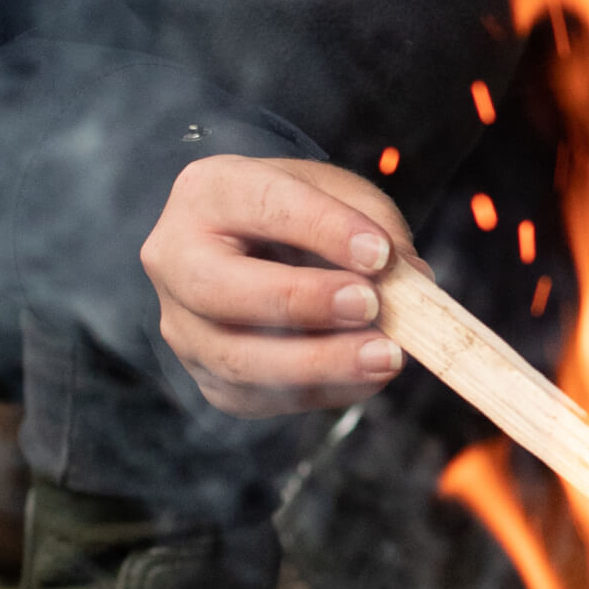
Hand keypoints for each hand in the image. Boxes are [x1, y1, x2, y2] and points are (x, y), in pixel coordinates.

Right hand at [140, 154, 428, 417]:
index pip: (264, 207)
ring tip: (386, 356)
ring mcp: (182, 324)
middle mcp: (176, 258)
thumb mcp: (341, 195)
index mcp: (209, 191)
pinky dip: (319, 390)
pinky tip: (366, 377)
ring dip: (319, 363)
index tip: (380, 253)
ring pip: (237, 359)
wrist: (254, 244)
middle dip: (303, 302)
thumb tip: (412, 288)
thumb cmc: (300, 213)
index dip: (324, 231)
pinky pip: (257, 396)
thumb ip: (376, 231)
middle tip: (370, 305)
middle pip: (222, 290)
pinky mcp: (205, 375)